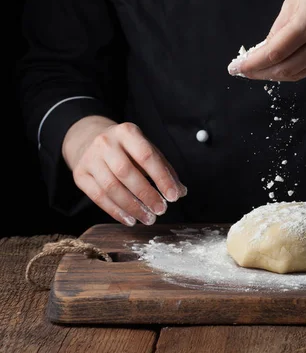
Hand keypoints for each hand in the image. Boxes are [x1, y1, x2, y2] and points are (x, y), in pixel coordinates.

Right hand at [62, 116, 186, 225]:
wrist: (89, 139)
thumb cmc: (127, 149)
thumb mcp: (146, 150)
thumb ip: (164, 169)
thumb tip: (180, 192)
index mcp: (127, 132)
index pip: (147, 156)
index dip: (162, 178)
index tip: (174, 196)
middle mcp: (106, 143)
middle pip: (127, 172)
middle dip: (147, 195)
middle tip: (161, 210)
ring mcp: (90, 158)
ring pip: (111, 187)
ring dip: (132, 207)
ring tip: (148, 218)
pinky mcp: (80, 174)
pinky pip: (98, 197)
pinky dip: (116, 211)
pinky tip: (130, 219)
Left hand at [227, 0, 305, 80]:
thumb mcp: (293, 1)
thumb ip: (278, 30)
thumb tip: (262, 54)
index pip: (273, 53)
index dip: (252, 64)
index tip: (237, 68)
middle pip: (285, 69)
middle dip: (260, 73)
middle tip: (245, 72)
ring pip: (298, 74)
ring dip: (275, 75)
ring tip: (259, 71)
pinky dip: (293, 70)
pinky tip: (281, 66)